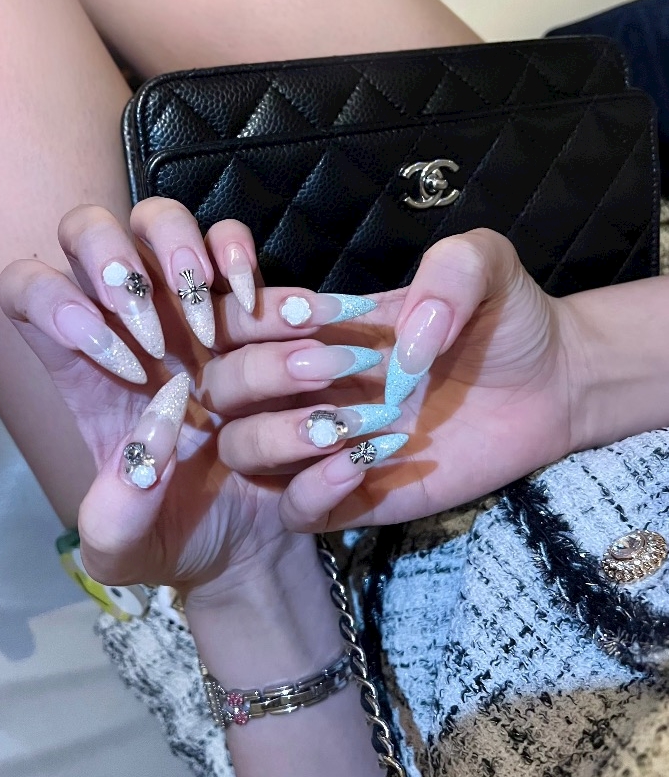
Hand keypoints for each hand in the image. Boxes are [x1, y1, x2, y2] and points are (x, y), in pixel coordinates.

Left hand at [0, 199, 328, 600]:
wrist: (249, 538)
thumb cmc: (172, 536)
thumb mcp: (124, 549)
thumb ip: (115, 515)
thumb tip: (149, 449)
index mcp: (77, 369)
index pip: (26, 289)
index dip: (53, 302)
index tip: (119, 364)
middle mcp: (124, 323)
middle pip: (85, 228)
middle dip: (115, 266)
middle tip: (160, 338)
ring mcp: (183, 306)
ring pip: (158, 219)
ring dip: (179, 257)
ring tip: (210, 327)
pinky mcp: (240, 306)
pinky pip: (230, 240)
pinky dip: (240, 259)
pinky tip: (252, 308)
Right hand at [210, 229, 582, 530]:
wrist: (554, 383)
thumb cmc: (507, 321)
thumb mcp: (484, 266)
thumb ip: (451, 269)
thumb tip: (408, 343)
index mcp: (315, 328)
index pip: (237, 322)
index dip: (252, 316)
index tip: (314, 314)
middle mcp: (306, 386)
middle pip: (223, 390)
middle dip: (261, 375)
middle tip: (333, 365)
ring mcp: (326, 444)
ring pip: (243, 452)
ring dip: (281, 436)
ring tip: (351, 422)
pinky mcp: (357, 496)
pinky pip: (296, 510)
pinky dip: (312, 490)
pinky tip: (362, 462)